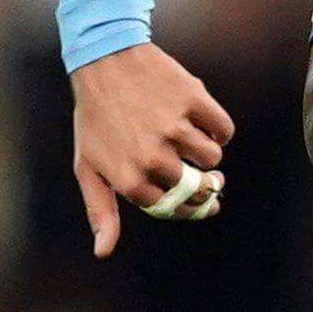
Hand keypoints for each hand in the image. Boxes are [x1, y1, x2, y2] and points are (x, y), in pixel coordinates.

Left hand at [71, 41, 236, 256]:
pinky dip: (219, 128)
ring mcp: (174, 128)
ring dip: (207, 152)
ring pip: (213, 158)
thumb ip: (100, 211)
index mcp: (130, 180)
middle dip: (204, 183)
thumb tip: (103, 252)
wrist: (105, 59)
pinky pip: (223, 128)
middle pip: (199, 188)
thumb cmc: (95, 118)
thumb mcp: (88, 167)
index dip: (189, 205)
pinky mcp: (193, 100)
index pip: (174, 208)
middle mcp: (153, 157)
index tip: (199, 200)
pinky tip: (202, 120)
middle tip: (208, 175)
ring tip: (190, 137)